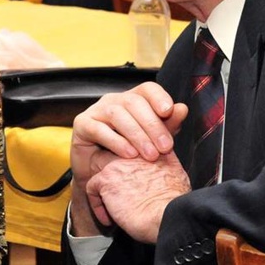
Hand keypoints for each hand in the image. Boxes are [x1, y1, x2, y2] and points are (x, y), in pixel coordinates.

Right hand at [69, 83, 186, 235]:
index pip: (147, 88)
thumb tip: (183, 109)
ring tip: (149, 155)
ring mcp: (96, 111)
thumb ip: (167, 125)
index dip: (158, 96)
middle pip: (134, 102)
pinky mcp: (82, 124)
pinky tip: (129, 154)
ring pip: (117, 114)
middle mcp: (113, 101)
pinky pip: (99, 129)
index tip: (169, 111)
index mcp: (132, 100)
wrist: (99, 175)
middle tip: (165, 147)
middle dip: (152, 125)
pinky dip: (116, 142)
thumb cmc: (127, 155)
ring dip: (136, 135)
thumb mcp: (151, 141)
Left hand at [86, 149, 190, 242]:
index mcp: (149, 148)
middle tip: (114, 191)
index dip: (126, 164)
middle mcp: (132, 151)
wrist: (168, 215)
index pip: (129, 146)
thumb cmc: (175, 202)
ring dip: (103, 187)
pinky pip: (91, 188)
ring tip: (111, 206)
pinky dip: (97, 205)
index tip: (130, 183)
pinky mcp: (106, 179)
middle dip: (110, 170)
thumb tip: (165, 160)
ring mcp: (117, 164)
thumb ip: (167, 160)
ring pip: (98, 168)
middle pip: (111, 152)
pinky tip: (109, 219)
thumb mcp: (178, 172)